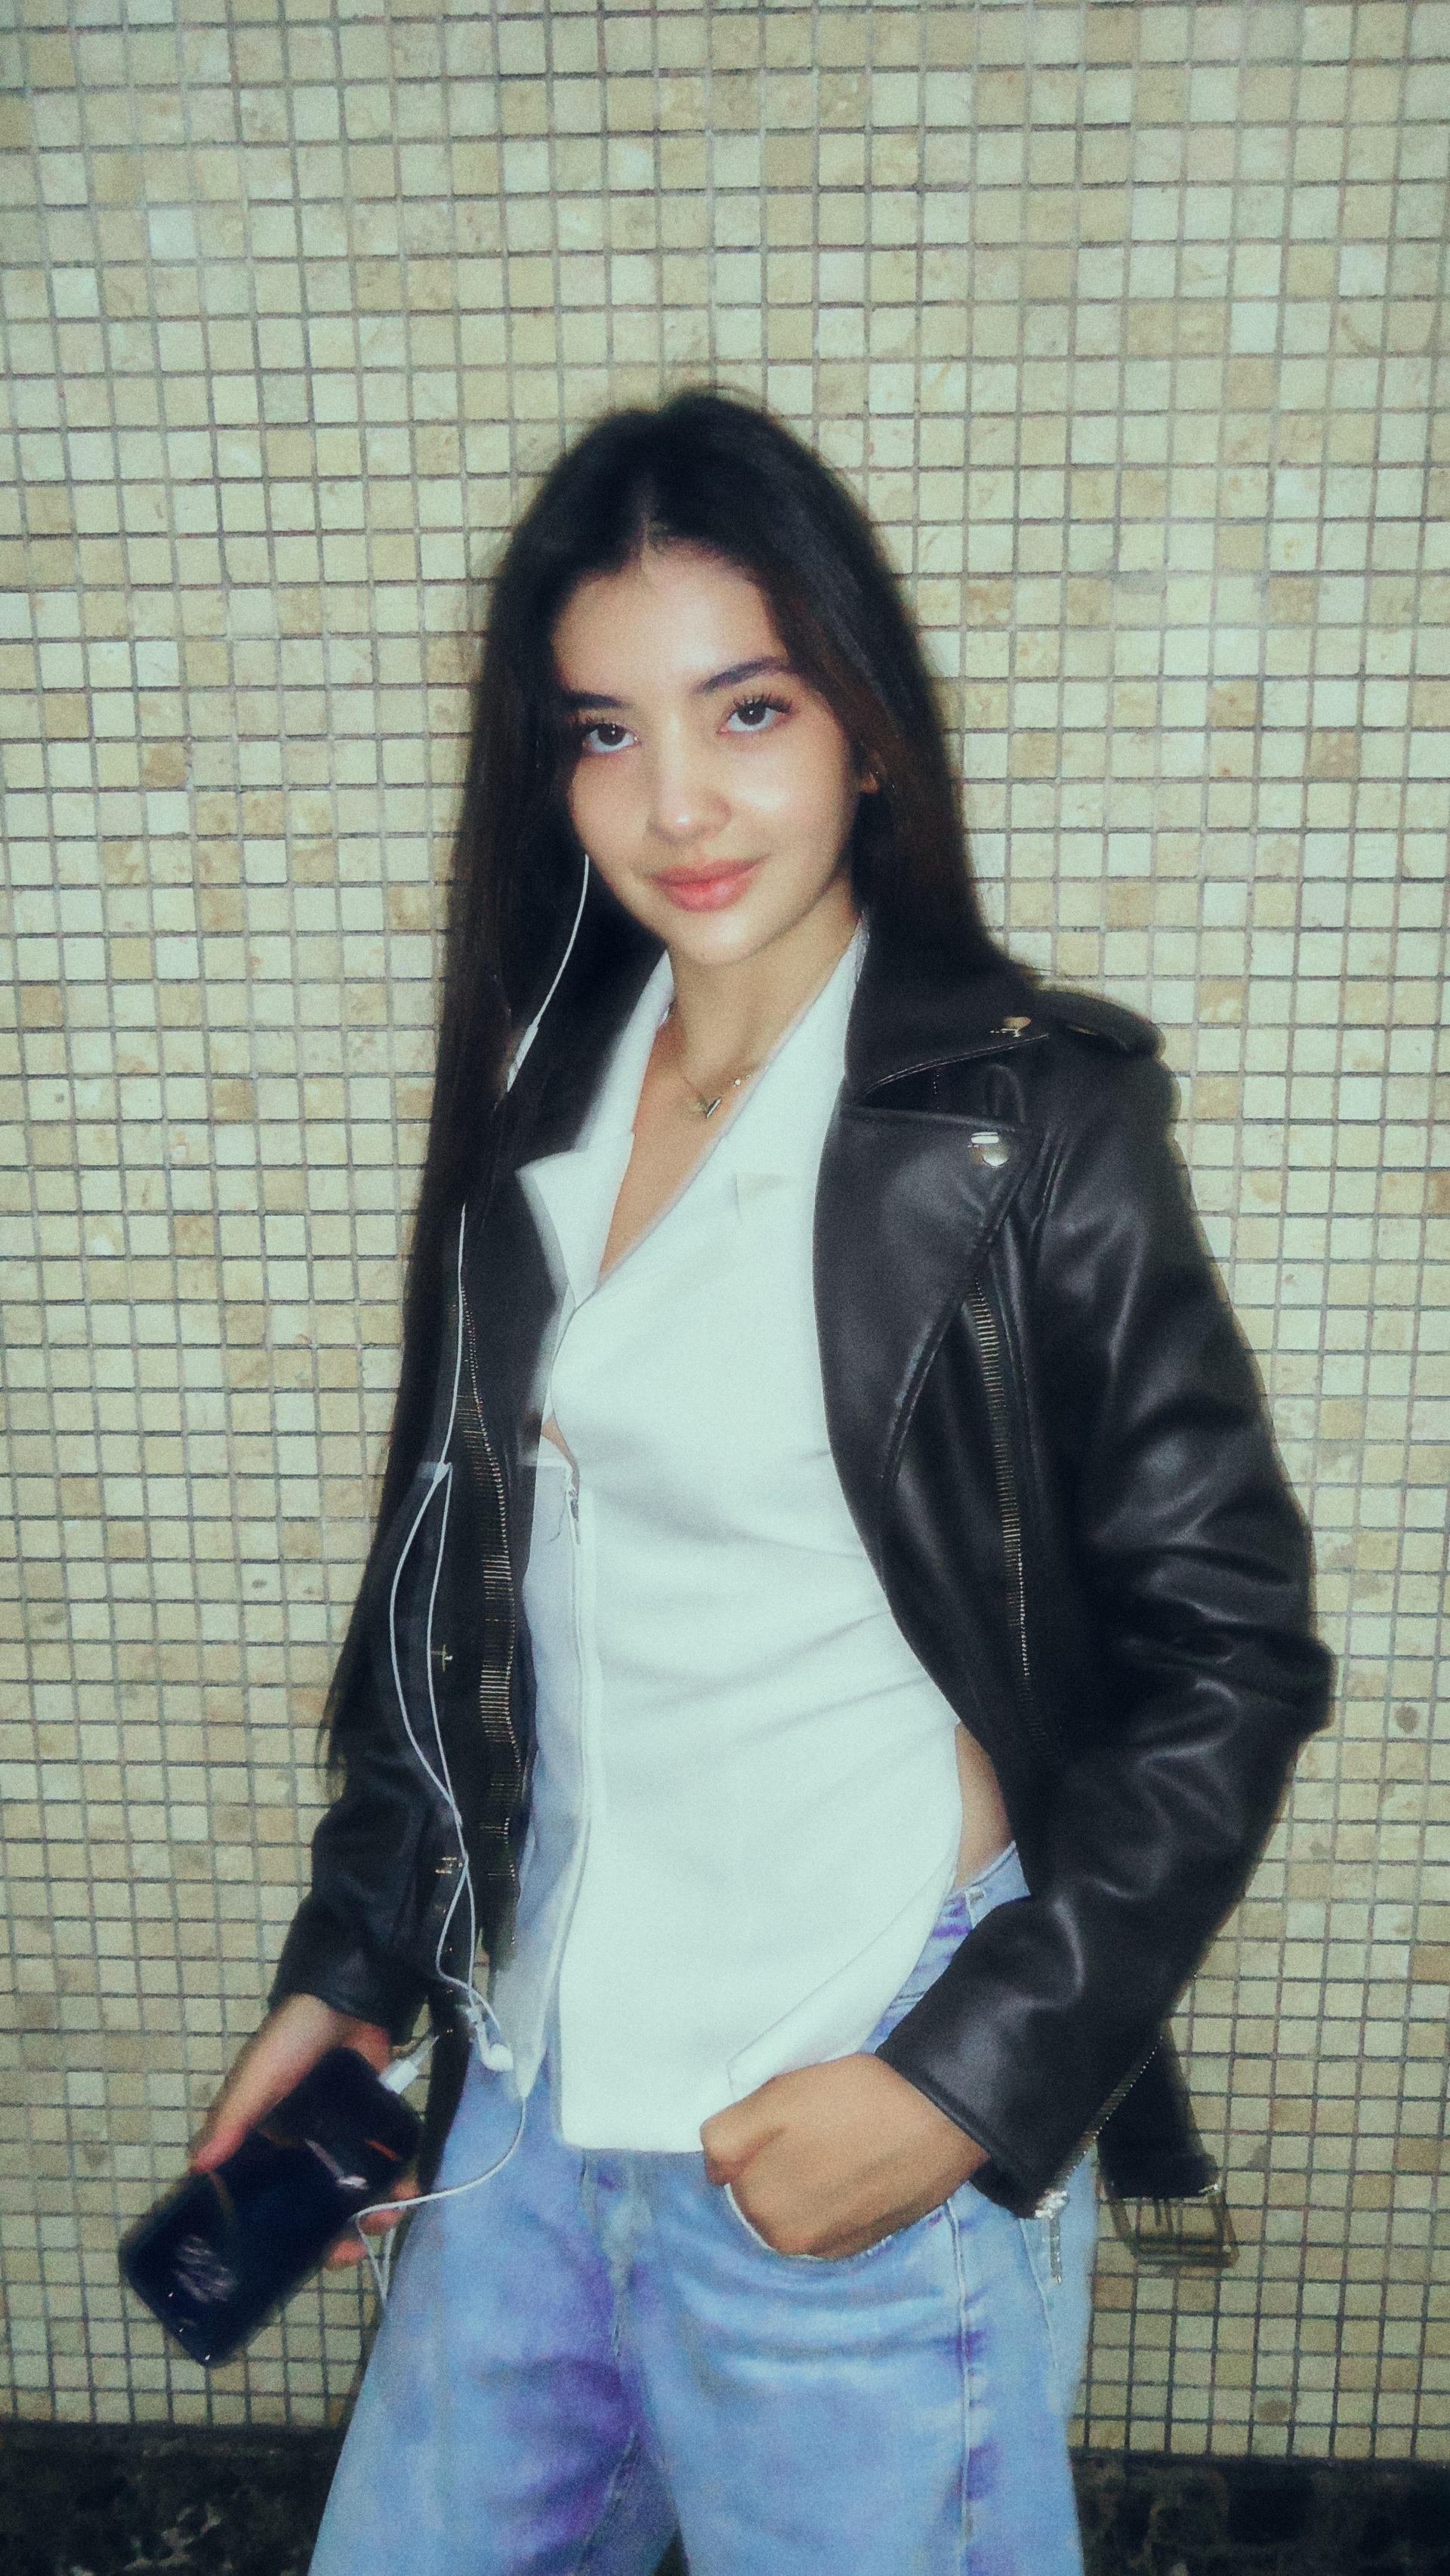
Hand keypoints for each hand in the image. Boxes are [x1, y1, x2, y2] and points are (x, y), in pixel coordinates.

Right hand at [190, 1994, 415, 2270]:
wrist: (349, 1997)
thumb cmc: (292, 2038)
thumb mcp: (257, 2075)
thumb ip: (232, 2116)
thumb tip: (196, 2166)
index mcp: (264, 2143)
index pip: (265, 2201)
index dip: (278, 2234)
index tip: (293, 2261)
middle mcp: (300, 2149)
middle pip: (315, 2206)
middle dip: (333, 2234)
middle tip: (350, 2249)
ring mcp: (340, 2139)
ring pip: (354, 2191)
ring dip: (370, 2212)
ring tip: (385, 2219)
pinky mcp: (374, 2125)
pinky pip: (385, 2163)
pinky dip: (396, 2181)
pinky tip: (406, 2190)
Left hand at [700, 2054, 986, 2258]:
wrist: (940, 2115)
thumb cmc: (853, 2099)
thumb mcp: (775, 2099)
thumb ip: (727, 2139)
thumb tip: (714, 2172)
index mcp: (762, 2207)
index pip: (729, 2169)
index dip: (753, 2136)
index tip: (783, 2115)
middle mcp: (792, 2242)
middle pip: (760, 2193)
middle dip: (774, 2162)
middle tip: (812, 2126)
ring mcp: (831, 2246)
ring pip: (794, 2206)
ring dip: (804, 2181)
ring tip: (839, 2143)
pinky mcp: (866, 2242)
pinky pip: (827, 2219)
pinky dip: (833, 2197)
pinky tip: (858, 2167)